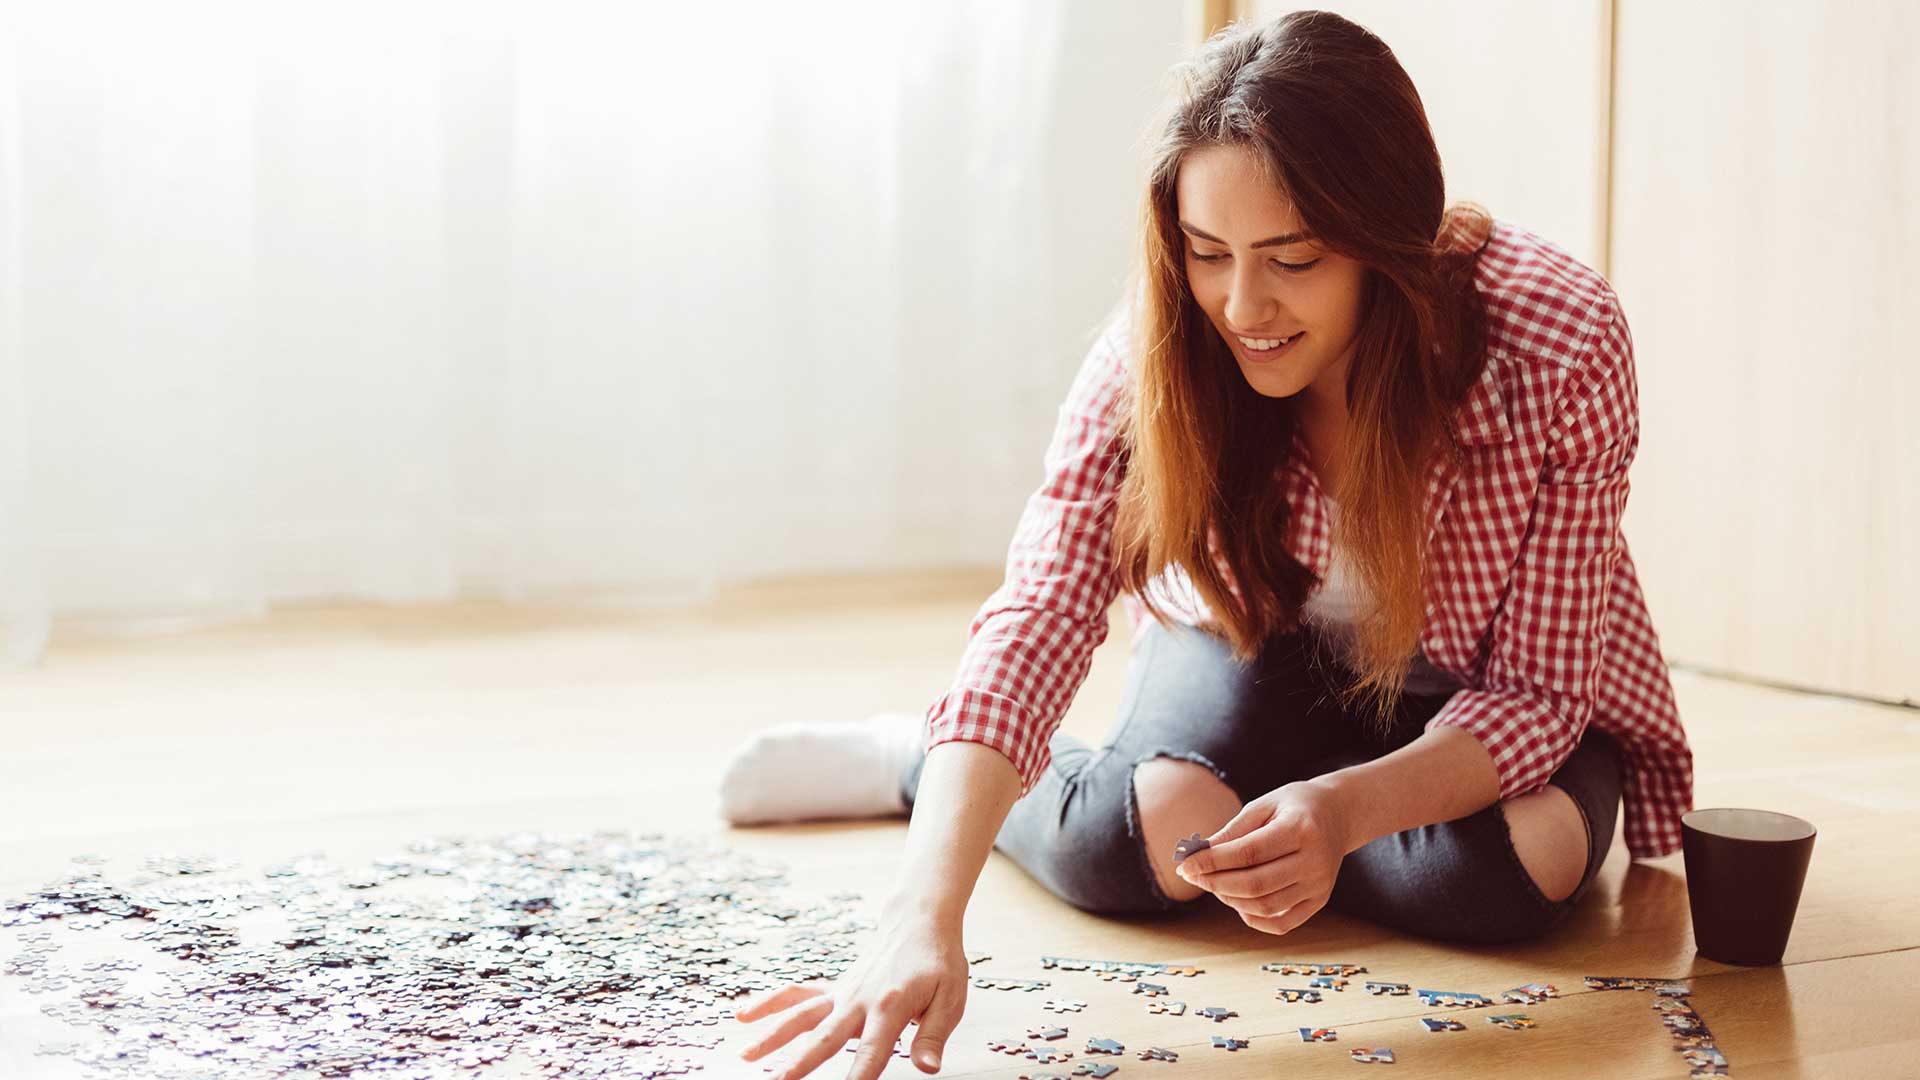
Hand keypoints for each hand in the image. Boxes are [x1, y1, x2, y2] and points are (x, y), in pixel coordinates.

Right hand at [732, 906, 967, 1079]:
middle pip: (825, 1038)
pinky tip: (744, 1015)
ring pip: (802, 1017)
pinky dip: (770, 1003)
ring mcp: (842, 993)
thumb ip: (933, 1035)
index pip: (872, 1053)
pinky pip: (797, 996)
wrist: (919, 922)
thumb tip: (927, 1068)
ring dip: (772, 1037)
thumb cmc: (937, 962)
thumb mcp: (950, 998)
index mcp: (890, 1006)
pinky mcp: (834, 989)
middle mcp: (859, 1000)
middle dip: (801, 1063)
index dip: (858, 1078)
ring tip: (745, 1057)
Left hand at [1174, 778, 1351, 935]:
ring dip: (1229, 899)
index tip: (1185, 865)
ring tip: (1213, 883)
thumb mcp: (1263, 805)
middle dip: (1215, 882)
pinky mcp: (1319, 901)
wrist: (1339, 814)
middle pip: (1256, 884)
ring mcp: (1319, 885)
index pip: (1249, 853)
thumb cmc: (1294, 805)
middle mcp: (1315, 861)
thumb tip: (1198, 856)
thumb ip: (1232, 832)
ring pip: (1265, 906)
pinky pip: (1281, 923)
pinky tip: (1235, 900)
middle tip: (1192, 875)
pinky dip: (1252, 917)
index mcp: (1301, 829)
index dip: (1212, 861)